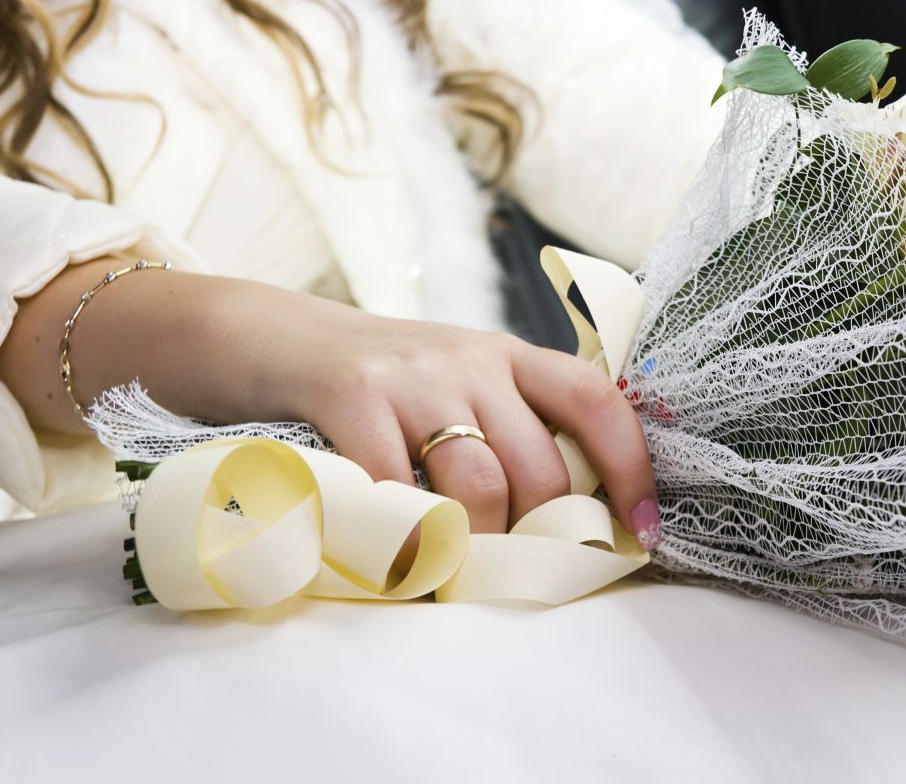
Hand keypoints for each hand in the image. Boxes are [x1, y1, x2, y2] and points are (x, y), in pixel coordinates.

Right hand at [0, 263, 660, 541]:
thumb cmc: (373, 381)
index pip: (596, 401)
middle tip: (511, 570)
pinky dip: (403, 537)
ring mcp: (411, 376)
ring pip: (480, 484)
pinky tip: (395, 556)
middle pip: (539, 467)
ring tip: (452, 568)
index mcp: (507, 355)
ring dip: (472, 543)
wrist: (264, 334)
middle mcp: (470, 359)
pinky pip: (398, 487)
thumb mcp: (451, 382)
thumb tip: (566, 514)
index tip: (641, 530)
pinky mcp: (350, 395)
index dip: (629, 467)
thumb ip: (503, 427)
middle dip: (535, 535)